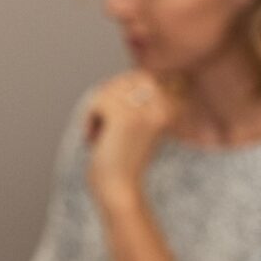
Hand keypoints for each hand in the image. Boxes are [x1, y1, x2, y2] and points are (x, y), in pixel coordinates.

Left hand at [85, 72, 175, 208]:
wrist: (120, 188)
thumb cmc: (125, 156)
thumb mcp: (138, 121)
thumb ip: (138, 96)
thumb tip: (130, 73)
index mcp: (172, 104)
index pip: (143, 74)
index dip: (123, 90)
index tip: (117, 118)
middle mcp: (163, 104)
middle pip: (124, 79)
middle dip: (108, 99)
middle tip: (106, 126)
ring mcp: (144, 109)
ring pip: (108, 90)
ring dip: (97, 111)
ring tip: (103, 135)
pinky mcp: (125, 116)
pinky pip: (97, 102)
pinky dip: (89, 121)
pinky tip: (94, 140)